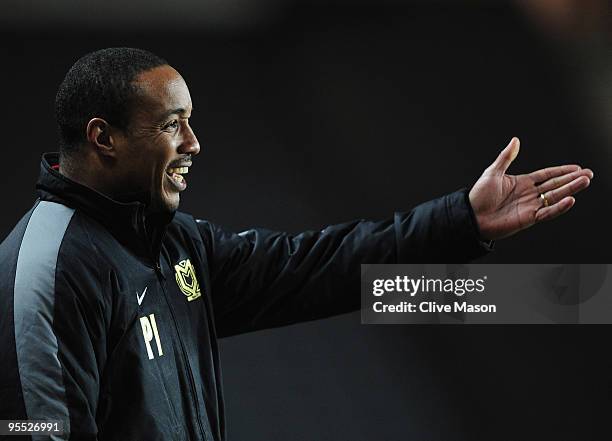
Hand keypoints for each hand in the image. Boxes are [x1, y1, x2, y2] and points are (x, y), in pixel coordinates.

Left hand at [468, 137, 592, 240]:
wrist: (471, 216)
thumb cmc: (479, 196)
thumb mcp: (493, 172)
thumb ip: (506, 157)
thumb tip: (515, 140)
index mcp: (522, 183)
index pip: (547, 175)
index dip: (562, 171)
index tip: (577, 167)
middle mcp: (529, 194)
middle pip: (555, 185)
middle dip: (572, 179)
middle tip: (588, 174)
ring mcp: (530, 207)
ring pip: (555, 197)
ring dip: (571, 189)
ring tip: (585, 182)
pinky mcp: (528, 219)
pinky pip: (547, 212)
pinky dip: (559, 207)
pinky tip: (570, 199)